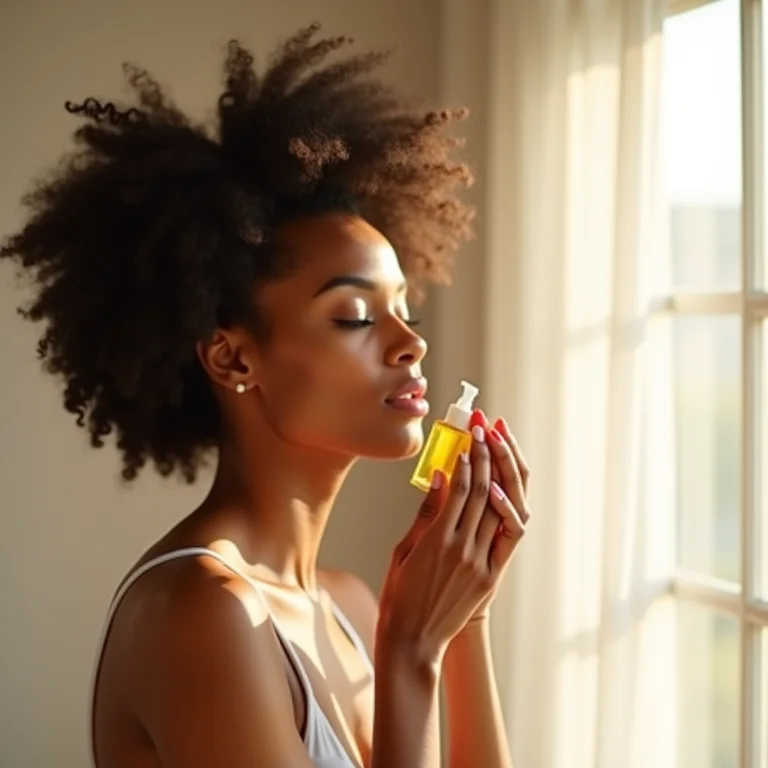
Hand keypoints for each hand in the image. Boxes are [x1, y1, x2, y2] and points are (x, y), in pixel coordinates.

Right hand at [377, 424, 525, 666]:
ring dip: (503, 473)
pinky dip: (507, 506)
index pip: (461, 488)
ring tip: (501, 445)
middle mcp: (464, 549)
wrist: (414, 641)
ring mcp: (482, 563)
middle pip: (485, 492)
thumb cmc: (400, 594)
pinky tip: (505, 484)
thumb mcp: (404, 550)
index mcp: (437, 541)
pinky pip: (506, 533)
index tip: (468, 436)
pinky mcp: (491, 576)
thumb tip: (441, 477)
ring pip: (502, 508)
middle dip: (487, 454)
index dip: (467, 458)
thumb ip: (426, 513)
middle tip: (486, 428)